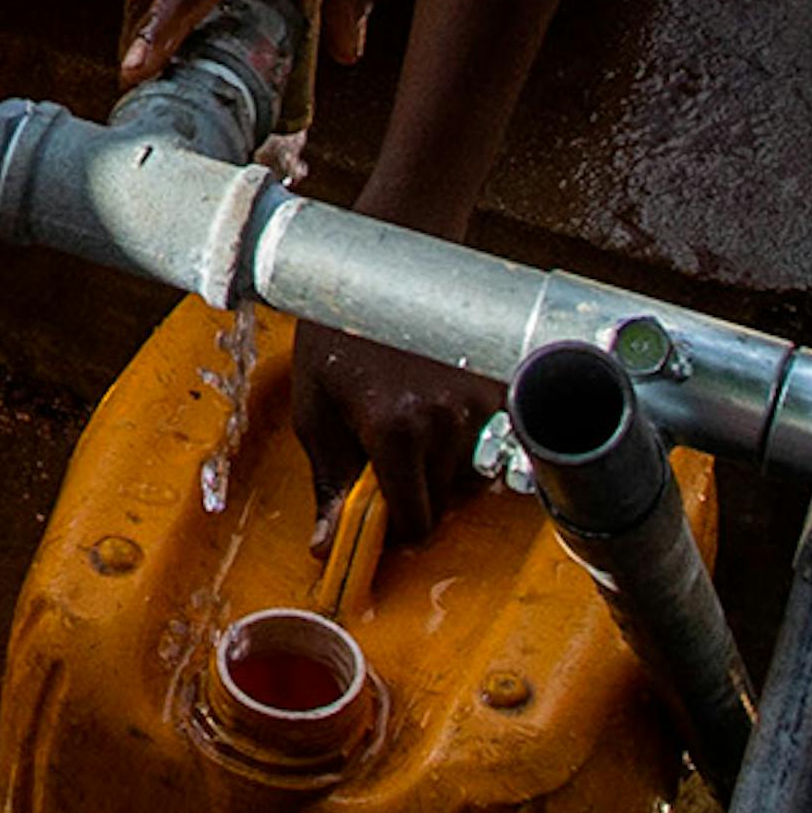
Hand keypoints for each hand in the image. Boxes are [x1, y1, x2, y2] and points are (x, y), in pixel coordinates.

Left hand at [285, 328, 500, 564]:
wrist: (386, 266)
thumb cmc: (339, 329)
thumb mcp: (314, 407)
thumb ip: (328, 482)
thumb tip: (329, 546)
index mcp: (394, 429)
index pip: (414, 521)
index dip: (395, 532)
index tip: (379, 523)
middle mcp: (445, 421)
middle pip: (442, 504)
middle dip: (413, 496)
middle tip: (382, 461)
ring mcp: (478, 404)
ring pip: (467, 477)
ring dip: (440, 470)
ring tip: (408, 425)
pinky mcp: (497, 388)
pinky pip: (487, 444)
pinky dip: (464, 442)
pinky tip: (434, 408)